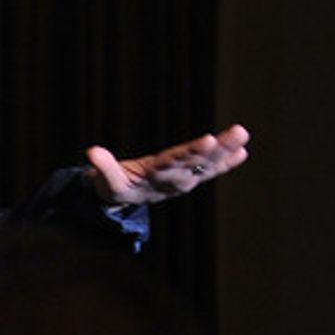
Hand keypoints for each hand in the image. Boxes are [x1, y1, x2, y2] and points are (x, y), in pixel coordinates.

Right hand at [86, 123, 249, 205]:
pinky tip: (242, 153)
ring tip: (243, 135)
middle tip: (239, 133)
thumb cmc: (113, 188)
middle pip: (199, 161)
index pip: (176, 161)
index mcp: (155, 177)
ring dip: (227, 150)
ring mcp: (183, 178)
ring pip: (207, 163)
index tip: (207, 140)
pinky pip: (209, 171)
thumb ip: (101, 168)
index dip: (191, 152)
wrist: (124, 201)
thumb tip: (90, 152)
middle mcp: (174, 178)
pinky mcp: (187, 177)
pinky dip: (225, 163)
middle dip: (220, 148)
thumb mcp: (104, 182)